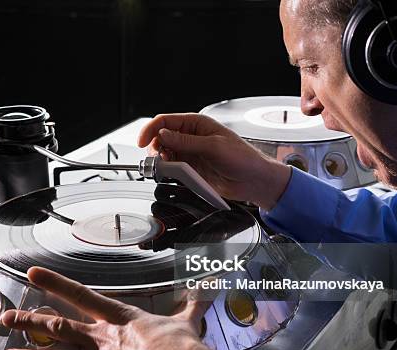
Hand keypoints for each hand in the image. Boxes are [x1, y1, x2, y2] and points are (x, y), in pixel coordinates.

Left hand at [2, 267, 235, 349]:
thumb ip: (193, 304)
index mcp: (119, 318)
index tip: (33, 274)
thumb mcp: (187, 322)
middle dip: (32, 322)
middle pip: (60, 328)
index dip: (54, 283)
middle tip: (7, 318)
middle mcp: (103, 339)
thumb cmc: (183, 348)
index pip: (80, 295)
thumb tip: (209, 285)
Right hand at [137, 113, 290, 209]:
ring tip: (166, 167)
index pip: (166, 121)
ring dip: (160, 161)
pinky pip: (172, 169)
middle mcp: (191, 138)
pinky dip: (168, 171)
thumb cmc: (243, 159)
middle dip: (154, 147)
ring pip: (164, 154)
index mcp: (197, 124)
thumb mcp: (213, 147)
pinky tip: (173, 174)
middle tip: (158, 159)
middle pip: (160, 138)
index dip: (151, 129)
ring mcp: (190, 154)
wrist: (254, 181)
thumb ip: (186, 142)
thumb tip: (163, 135)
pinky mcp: (191, 170)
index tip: (142, 142)